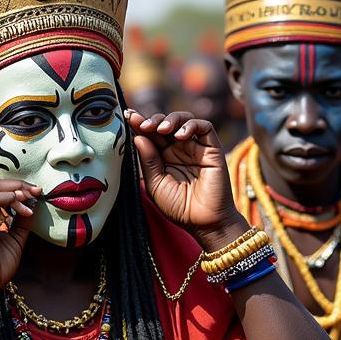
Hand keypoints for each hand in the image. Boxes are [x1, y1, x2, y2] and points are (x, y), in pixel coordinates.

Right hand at [0, 179, 38, 306]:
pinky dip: (12, 200)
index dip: (19, 188)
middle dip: (19, 184)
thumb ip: (22, 223)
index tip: (38, 194)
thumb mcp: (15, 240)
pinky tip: (24, 212)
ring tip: (32, 201)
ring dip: (17, 191)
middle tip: (38, 191)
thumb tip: (33, 205)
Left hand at [127, 109, 244, 250]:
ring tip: (162, 129)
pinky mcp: (212, 148)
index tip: (128, 117)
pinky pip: (204, 127)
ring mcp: (195, 147)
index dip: (140, 124)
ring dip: (171, 119)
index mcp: (162, 158)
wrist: (204, 222)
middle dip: (154, 120)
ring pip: (184, 120)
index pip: (150, 135)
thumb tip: (138, 136)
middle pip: (165, 124)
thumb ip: (148, 161)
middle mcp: (178, 149)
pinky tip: (180, 136)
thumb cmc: (179, 208)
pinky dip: (191, 125)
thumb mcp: (156, 185)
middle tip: (144, 125)